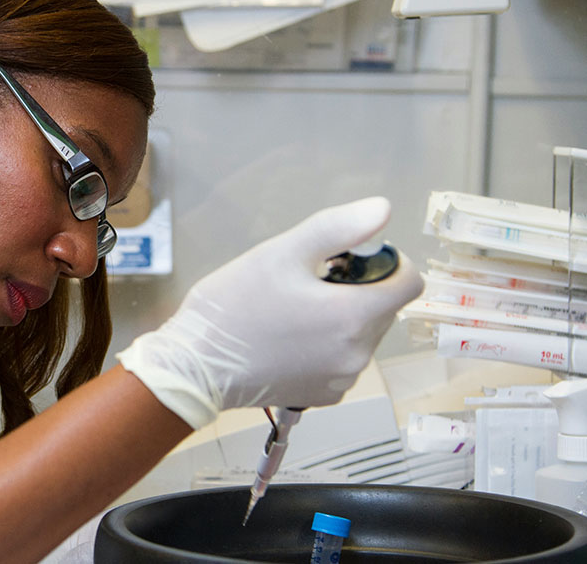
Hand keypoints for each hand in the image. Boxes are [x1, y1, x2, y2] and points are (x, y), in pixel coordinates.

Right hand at [117, 197, 423, 428]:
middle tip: (307, 282)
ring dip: (343, 317)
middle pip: (384, 308)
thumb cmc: (233, 305)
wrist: (195, 366)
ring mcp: (342, 379)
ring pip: (364, 334)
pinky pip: (344, 360)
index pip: (409, 282)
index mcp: (353, 316)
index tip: (347, 259)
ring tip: (293, 311)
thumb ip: (337, 228)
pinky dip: (328, 345)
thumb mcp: (281, 253)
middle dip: (357, 289)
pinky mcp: (325, 396)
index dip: (386, 261)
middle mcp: (357, 354)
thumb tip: (383, 210)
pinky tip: (290, 338)